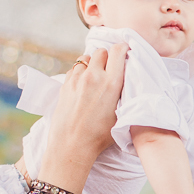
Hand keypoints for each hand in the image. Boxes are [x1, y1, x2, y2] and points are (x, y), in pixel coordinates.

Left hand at [41, 46, 127, 182]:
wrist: (72, 144)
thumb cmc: (100, 136)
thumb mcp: (121, 115)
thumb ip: (124, 94)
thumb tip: (127, 82)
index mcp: (112, 83)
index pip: (118, 51)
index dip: (123, 48)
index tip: (125, 52)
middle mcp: (94, 77)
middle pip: (101, 51)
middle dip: (107, 56)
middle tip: (110, 67)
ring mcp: (77, 79)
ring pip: (86, 58)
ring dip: (92, 63)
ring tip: (95, 76)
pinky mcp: (65, 84)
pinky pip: (75, 69)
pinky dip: (80, 71)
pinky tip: (83, 84)